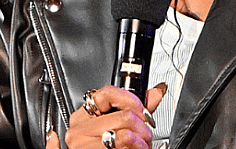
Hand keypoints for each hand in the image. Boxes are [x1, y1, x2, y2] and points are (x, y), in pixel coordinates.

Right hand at [47, 83, 166, 148]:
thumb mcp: (114, 126)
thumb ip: (135, 109)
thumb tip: (156, 93)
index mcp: (82, 117)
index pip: (107, 93)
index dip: (131, 100)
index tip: (142, 111)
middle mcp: (79, 131)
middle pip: (124, 116)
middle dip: (143, 128)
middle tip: (145, 137)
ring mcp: (84, 147)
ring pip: (126, 135)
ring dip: (142, 143)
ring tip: (140, 147)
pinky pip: (125, 148)